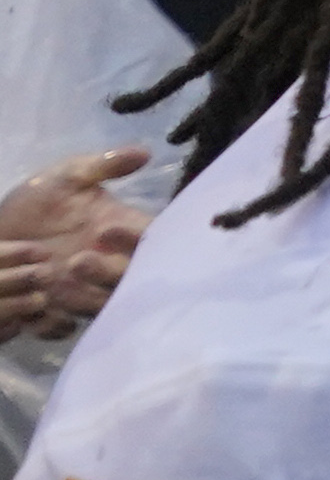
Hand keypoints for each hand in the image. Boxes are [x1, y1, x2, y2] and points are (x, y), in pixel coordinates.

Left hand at [0, 148, 155, 338]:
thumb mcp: (65, 177)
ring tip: (57, 278)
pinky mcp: (56, 314)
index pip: (149, 241)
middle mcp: (110, 266)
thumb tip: (146, 151)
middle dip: (109, 273)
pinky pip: (64, 328)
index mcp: (120, 232)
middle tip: (78, 259)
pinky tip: (40, 309)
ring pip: (102, 307)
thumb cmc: (31, 206)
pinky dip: (55, 323)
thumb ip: (104, 165)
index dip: (136, 240)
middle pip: (132, 280)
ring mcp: (85, 292)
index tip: (107, 228)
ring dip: (85, 298)